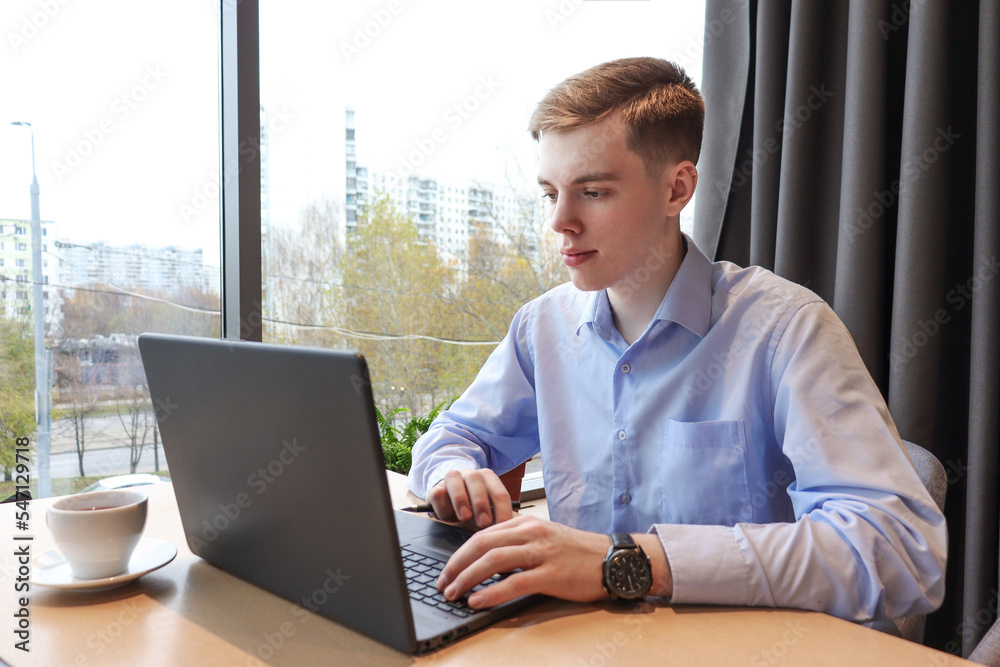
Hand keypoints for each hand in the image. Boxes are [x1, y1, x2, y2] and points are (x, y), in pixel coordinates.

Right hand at [427, 469, 513, 528]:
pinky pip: (437, 493)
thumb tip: (503, 532)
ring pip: (455, 479)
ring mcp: (451, 479)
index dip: (502, 509)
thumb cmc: (472, 509)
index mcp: (487, 478)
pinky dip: (442, 505)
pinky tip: (447, 517)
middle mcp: (470, 475)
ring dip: (460, 499)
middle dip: (481, 502)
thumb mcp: (486, 514)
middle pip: (476, 479)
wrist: (449, 502)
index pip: (499, 491)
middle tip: (484, 522)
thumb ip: (494, 518)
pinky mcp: (435, 488)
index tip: (503, 526)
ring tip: (465, 517)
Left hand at [436, 514, 609, 608]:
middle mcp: (531, 533)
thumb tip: (485, 559)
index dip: (460, 553)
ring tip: (454, 593)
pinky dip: (491, 592)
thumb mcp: (544, 537)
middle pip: (482, 544)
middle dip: (457, 565)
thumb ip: (516, 542)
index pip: (483, 534)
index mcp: (526, 523)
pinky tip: (477, 601)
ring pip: (493, 560)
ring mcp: (542, 552)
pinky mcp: (552, 574)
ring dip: (468, 578)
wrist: (611, 559)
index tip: (447, 570)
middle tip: (443, 583)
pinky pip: (514, 582)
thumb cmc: (577, 552)